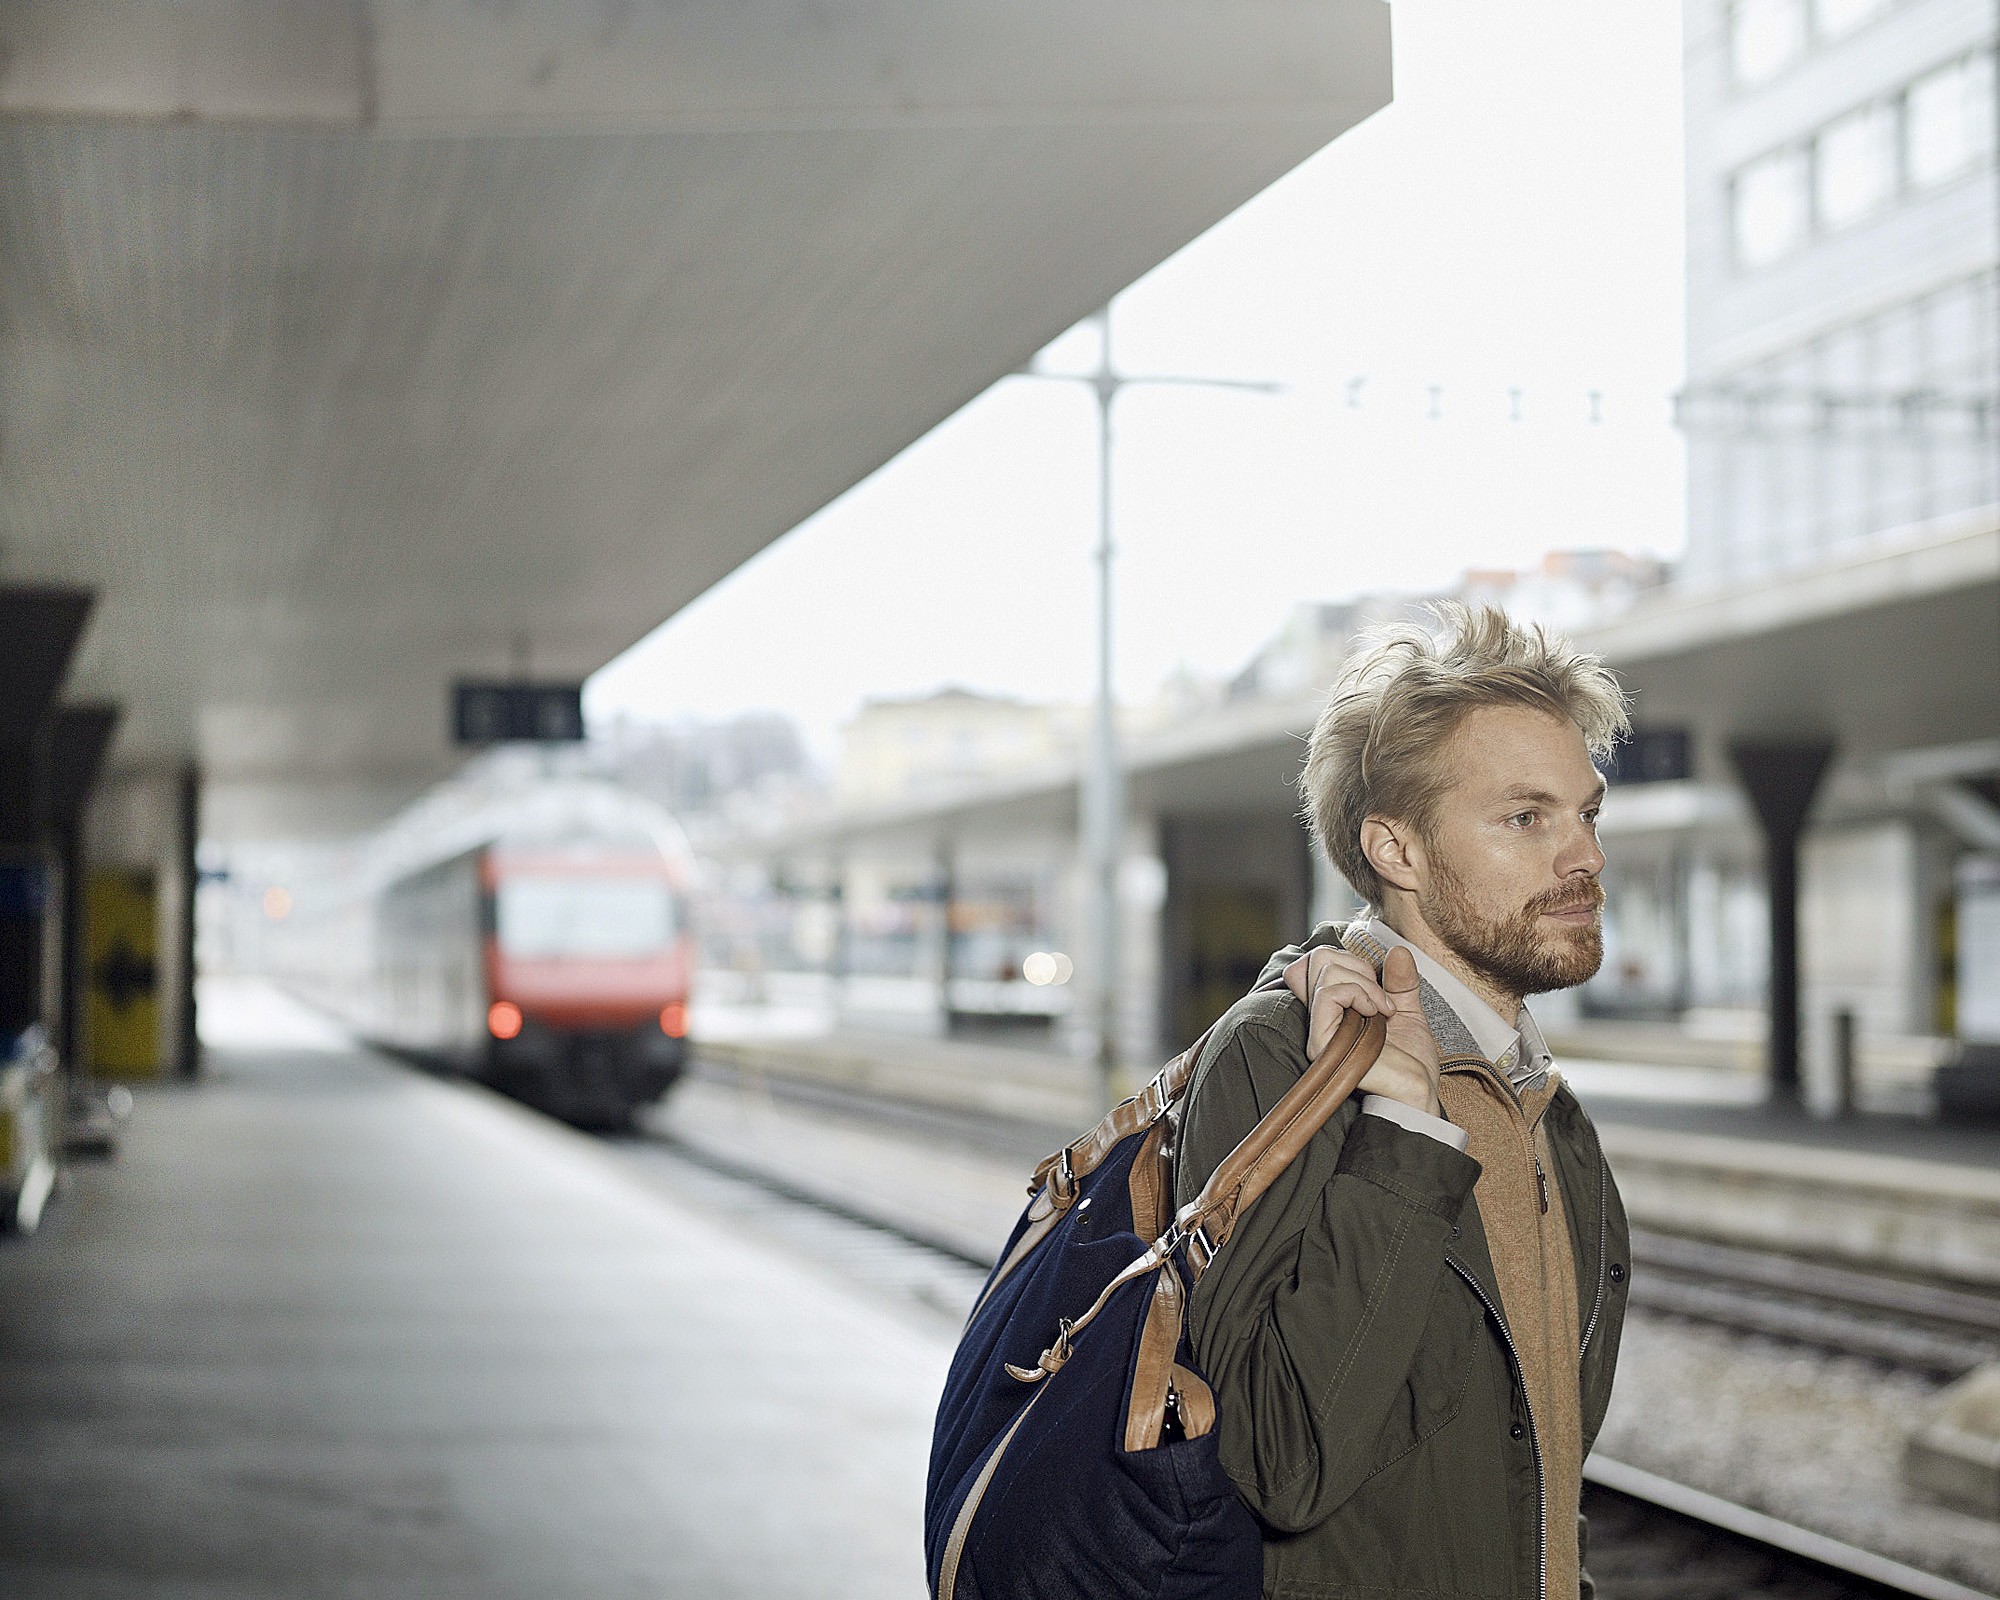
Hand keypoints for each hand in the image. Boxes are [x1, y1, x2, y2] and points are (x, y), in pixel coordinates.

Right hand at [1281, 945, 1441, 1117]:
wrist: (1419, 1093)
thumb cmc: (1411, 1064)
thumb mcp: (1408, 1010)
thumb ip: (1400, 981)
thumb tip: (1397, 950)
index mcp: (1333, 1010)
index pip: (1316, 962)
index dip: (1346, 958)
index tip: (1376, 983)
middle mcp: (1320, 1018)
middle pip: (1317, 959)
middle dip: (1357, 965)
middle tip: (1380, 996)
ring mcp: (1319, 1030)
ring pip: (1325, 972)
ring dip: (1365, 984)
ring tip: (1383, 1010)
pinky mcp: (1323, 1042)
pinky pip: (1330, 994)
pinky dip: (1360, 993)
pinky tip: (1377, 1014)